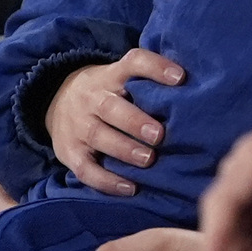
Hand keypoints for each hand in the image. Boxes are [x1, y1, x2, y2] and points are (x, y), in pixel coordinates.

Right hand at [46, 49, 183, 196]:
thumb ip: (150, 82)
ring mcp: (78, 126)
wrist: (54, 102)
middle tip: (160, 134)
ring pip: (98, 136)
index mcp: (111, 75)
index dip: (155, 68)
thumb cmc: (108, 92)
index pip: (132, 63)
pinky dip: (107, 181)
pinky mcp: (70, 152)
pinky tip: (130, 187)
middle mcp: (92, 98)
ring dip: (124, 150)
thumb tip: (198, 87)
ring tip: (148, 159)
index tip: (180, 77)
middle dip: (135, 121)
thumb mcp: (120, 77)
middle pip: (110, 107)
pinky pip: (86, 169)